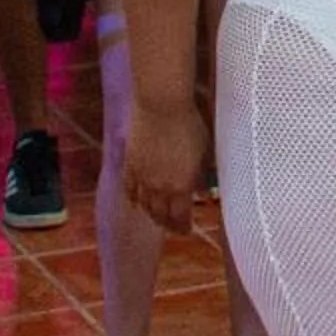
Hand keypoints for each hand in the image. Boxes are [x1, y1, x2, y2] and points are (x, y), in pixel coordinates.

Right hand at [124, 96, 209, 236]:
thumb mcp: (203, 152)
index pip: (180, 217)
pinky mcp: (129, 163)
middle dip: (167, 224)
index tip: (186, 230)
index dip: (182, 227)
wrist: (161, 104)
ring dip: (151, 213)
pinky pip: (128, 188)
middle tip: (172, 227)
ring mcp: (142, 176)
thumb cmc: (189, 124)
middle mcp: (160, 187)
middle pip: (160, 215)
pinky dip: (132, 198)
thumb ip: (202, 175)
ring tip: (156, 216)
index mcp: (182, 186)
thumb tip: (206, 194)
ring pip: (144, 204)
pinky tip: (134, 202)